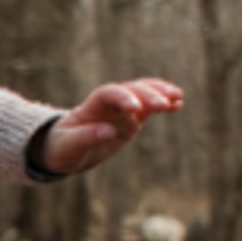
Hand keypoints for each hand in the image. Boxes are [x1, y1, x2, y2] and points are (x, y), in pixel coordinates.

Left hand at [40, 78, 183, 176]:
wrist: (65, 150)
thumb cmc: (63, 147)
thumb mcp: (68, 147)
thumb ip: (85, 138)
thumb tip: (108, 131)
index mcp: (91, 106)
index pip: (108, 94)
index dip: (122, 97)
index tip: (135, 108)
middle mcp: (109, 104)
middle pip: (130, 90)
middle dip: (147, 95)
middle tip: (163, 105)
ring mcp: (122, 110)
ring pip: (143, 94)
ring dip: (160, 94)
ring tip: (177, 97)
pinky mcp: (132, 120)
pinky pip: (149, 108)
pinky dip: (163, 104)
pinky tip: (178, 103)